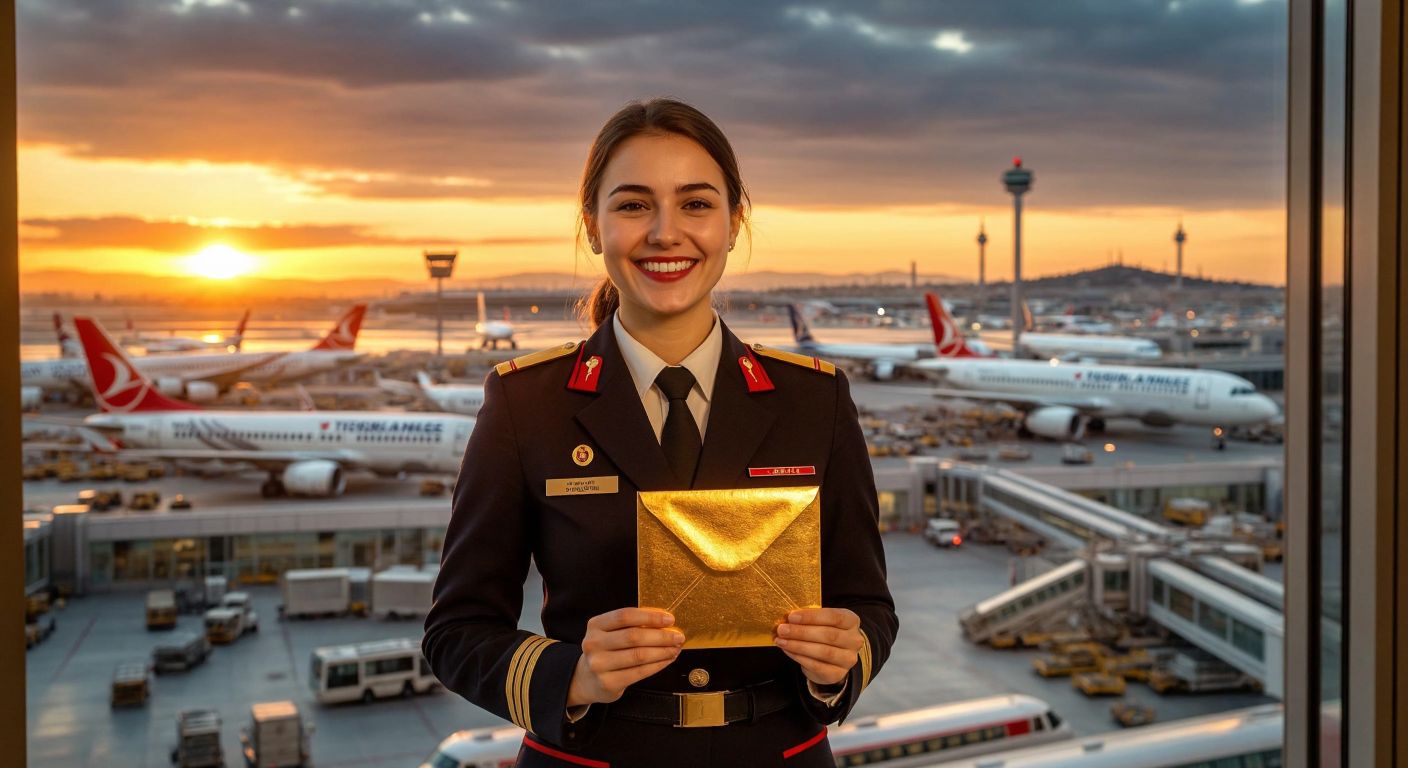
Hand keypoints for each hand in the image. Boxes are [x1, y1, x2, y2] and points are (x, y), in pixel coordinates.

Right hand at [567, 608, 683, 706]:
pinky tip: (667, 660)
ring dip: (662, 651)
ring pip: (639, 655)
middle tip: (678, 636)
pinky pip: (639, 672)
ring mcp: (599, 665)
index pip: (625, 616)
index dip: (650, 616)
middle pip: (634, 636)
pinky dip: (657, 665)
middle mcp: (593, 644)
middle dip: (661, 636)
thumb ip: (632, 625)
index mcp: (595, 625)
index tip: (670, 619)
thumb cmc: (606, 651)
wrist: (587, 679)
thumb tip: (665, 621)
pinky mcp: (608, 683)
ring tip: (675, 648)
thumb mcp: (611, 632)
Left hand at [774, 608, 861, 686]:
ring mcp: (848, 659)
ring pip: (823, 652)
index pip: (834, 617)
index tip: (792, 616)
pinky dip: (799, 657)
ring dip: (798, 645)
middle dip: (802, 632)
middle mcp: (854, 640)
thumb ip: (809, 619)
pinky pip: (817, 666)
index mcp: (851, 621)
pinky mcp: (838, 674)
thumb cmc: (825, 633)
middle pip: (828, 635)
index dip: (812, 616)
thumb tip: (787, 619)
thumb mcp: (822, 621)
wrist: (833, 658)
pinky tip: (787, 650)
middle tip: (782, 629)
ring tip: (781, 641)